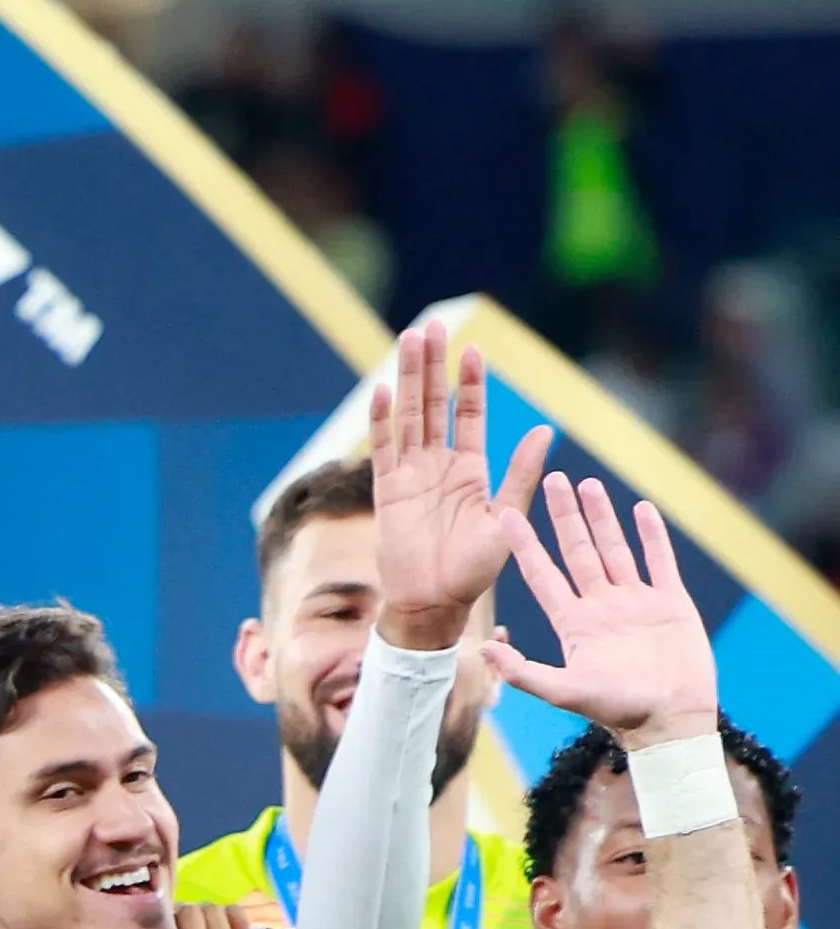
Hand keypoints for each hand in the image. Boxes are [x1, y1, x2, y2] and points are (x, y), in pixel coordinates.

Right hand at [359, 315, 538, 647]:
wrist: (438, 601)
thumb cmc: (477, 568)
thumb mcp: (508, 516)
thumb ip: (521, 473)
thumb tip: (544, 430)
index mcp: (470, 469)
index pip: (469, 414)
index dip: (471, 382)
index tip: (474, 349)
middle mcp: (438, 465)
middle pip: (433, 404)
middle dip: (433, 366)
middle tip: (431, 327)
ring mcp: (410, 475)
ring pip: (409, 416)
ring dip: (409, 379)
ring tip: (409, 341)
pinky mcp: (388, 490)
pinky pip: (385, 448)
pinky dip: (384, 419)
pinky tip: (385, 389)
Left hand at [490, 470, 719, 750]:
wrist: (670, 719)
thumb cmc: (617, 710)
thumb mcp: (563, 690)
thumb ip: (522, 671)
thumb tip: (482, 647)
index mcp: (573, 622)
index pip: (542, 573)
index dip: (525, 543)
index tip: (506, 512)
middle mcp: (600, 607)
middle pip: (577, 551)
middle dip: (564, 516)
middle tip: (552, 478)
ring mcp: (635, 602)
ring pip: (615, 549)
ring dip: (602, 517)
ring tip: (589, 485)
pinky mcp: (671, 603)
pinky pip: (658, 561)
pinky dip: (650, 535)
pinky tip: (640, 508)